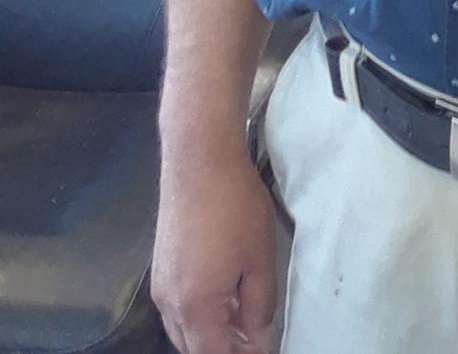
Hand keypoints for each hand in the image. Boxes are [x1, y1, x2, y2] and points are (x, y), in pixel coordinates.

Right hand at [153, 151, 278, 353]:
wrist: (198, 159)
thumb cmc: (235, 206)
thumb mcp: (259, 258)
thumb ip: (259, 305)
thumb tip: (258, 336)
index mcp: (195, 307)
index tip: (260, 349)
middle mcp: (169, 303)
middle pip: (194, 347)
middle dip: (223, 348)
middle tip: (254, 339)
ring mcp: (160, 284)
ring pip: (182, 329)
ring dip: (210, 334)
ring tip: (242, 321)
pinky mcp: (160, 266)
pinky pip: (176, 307)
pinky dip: (198, 314)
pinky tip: (223, 296)